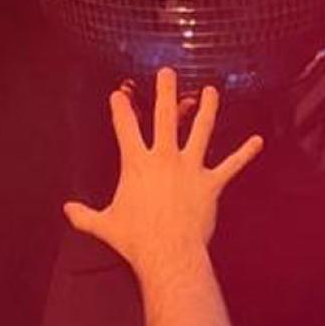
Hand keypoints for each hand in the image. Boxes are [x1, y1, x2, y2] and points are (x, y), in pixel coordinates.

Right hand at [63, 67, 262, 277]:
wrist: (168, 253)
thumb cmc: (135, 239)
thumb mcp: (103, 225)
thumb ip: (83, 215)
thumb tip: (67, 210)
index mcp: (136, 163)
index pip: (125, 127)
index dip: (121, 108)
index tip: (119, 93)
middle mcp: (164, 158)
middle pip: (165, 116)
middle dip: (165, 91)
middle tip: (168, 72)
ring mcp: (190, 168)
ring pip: (201, 130)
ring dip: (207, 109)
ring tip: (210, 91)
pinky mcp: (211, 184)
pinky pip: (231, 165)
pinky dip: (245, 153)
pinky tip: (258, 142)